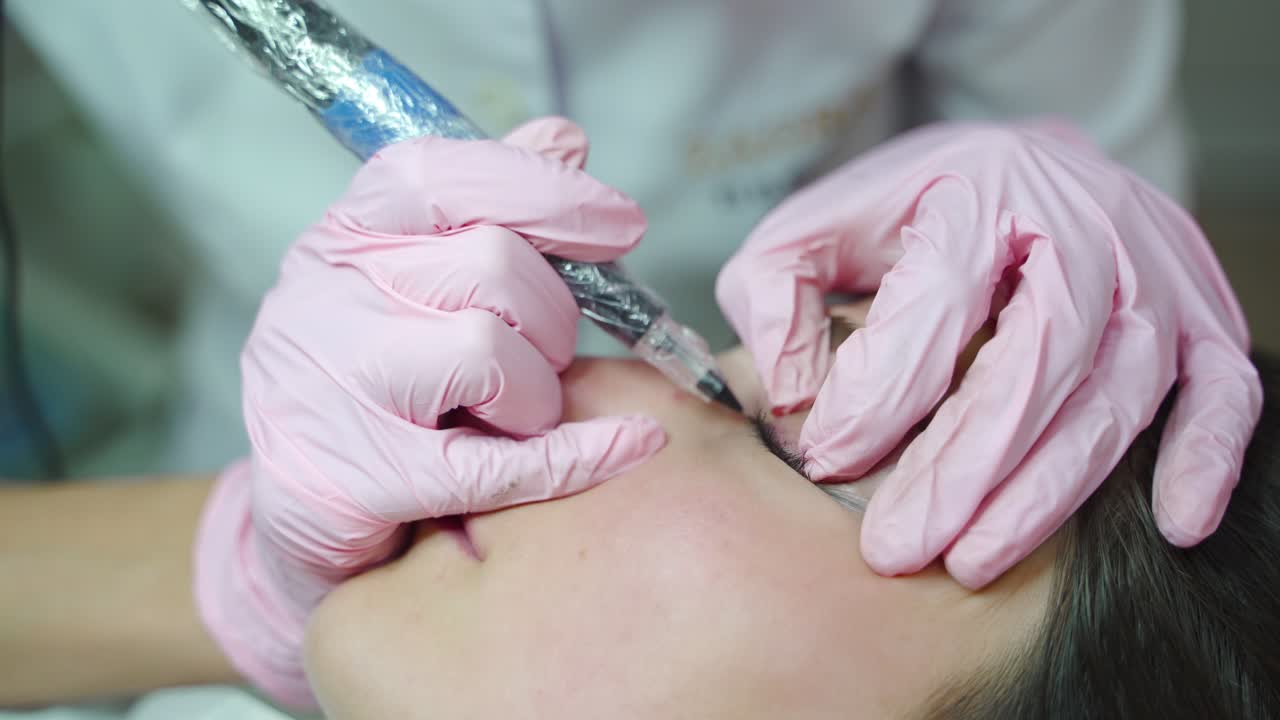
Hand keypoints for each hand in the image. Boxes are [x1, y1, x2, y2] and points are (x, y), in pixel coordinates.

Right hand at [195, 117, 665, 705]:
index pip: (445, 174)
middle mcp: (327, 297)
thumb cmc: (378, 373)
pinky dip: (580, 453)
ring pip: (491, 352)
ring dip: (540, 392)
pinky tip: (632, 444)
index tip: (620, 223)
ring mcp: (335, 389)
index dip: (545, 190)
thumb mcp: (412, 275)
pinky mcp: (358, 480)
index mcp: (347, 234)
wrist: (298, 501)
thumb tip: (563, 139)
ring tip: (516, 413)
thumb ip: (487, 204)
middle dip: (552, 317)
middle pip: (491, 264)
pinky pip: (498, 462)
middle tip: (545, 357)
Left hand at [716, 121, 1261, 588]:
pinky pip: (1227, 390)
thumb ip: (775, 298)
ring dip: (1049, 489)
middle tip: (896, 546)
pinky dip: (1209, 457)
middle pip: (1038, 357)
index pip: (938, 302)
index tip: (828, 459)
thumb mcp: (817, 227)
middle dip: (964, 465)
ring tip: (973, 559)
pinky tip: (1174, 526)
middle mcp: (1082, 222)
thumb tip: (792, 405)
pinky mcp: (1201, 312)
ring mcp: (1154, 271)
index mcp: (981, 190)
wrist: (1022, 166)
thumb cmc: (909, 212)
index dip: (882, 391)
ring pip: (1119, 392)